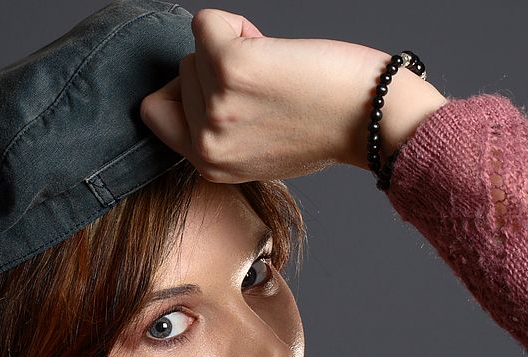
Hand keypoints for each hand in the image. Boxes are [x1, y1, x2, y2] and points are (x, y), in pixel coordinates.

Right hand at [140, 9, 441, 182]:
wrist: (370, 119)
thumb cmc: (326, 129)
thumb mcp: (259, 154)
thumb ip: (222, 135)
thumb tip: (196, 93)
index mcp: (210, 165)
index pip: (156, 114)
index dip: (186, 94)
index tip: (221, 92)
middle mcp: (207, 143)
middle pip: (181, 76)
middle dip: (219, 70)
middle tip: (267, 88)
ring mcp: (217, 105)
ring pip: (196, 50)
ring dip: (233, 48)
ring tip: (276, 73)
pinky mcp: (231, 67)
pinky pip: (206, 21)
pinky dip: (235, 23)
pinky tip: (271, 49)